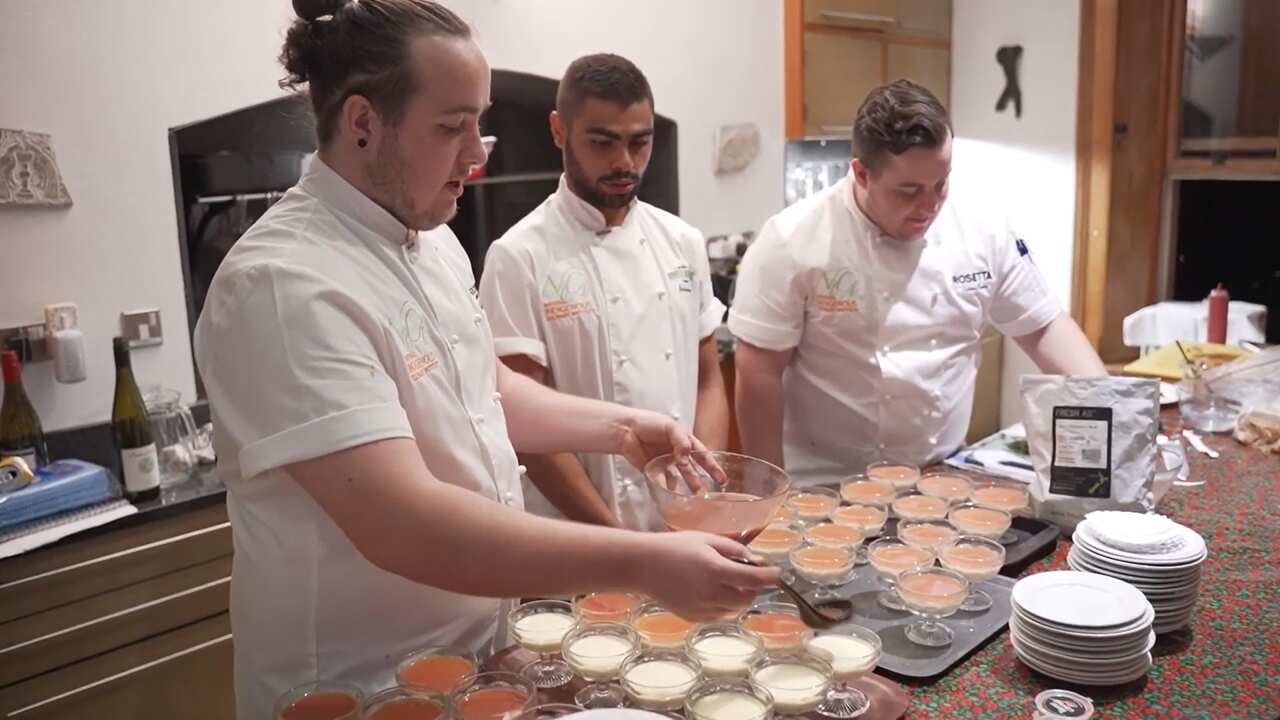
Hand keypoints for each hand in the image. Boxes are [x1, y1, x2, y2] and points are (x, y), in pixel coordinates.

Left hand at [615, 410, 727, 488]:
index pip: (702, 455)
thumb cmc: (649, 423)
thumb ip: (681, 441)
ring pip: (679, 478)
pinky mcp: (653, 471)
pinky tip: (672, 494)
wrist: (625, 429)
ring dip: (686, 487)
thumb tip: (687, 459)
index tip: (721, 478)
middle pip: (693, 470)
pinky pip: (662, 481)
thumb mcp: (670, 427)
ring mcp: (666, 463)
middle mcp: (678, 454)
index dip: (712, 466)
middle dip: (701, 481)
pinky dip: (667, 488)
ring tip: (693, 497)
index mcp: (685, 441)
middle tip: (708, 494)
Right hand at [635, 531, 780, 620]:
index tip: (778, 573)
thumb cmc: (674, 547)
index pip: (754, 579)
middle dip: (753, 587)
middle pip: (748, 598)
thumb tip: (755, 560)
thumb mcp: (706, 539)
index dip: (771, 576)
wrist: (642, 566)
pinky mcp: (694, 617)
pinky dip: (723, 604)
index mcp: (715, 570)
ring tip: (725, 579)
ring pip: (734, 609)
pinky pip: (718, 614)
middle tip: (747, 573)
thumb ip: (734, 549)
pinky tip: (710, 589)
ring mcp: (702, 608)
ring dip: (738, 596)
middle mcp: (711, 593)